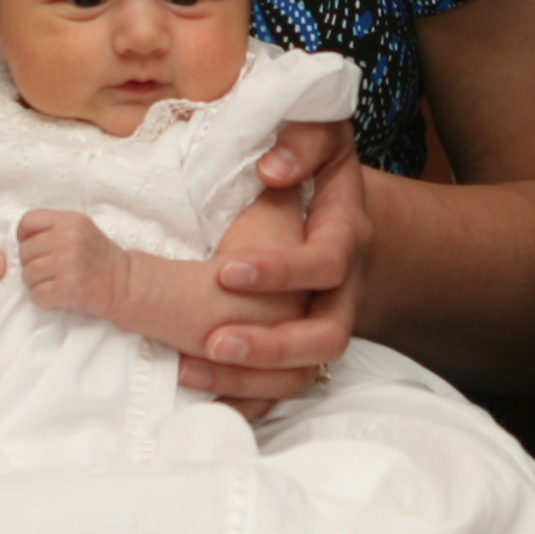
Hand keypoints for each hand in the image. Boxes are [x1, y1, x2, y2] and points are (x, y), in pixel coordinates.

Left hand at [16, 209, 131, 318]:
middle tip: (51, 270)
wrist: (124, 283)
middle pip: (25, 251)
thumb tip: (21, 241)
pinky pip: (36, 295)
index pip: (28, 221)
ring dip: (37, 283)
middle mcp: (68, 239)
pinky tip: (58, 294)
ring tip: (56, 282)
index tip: (36, 248)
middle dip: (32, 264)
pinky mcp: (67, 288)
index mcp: (70, 221)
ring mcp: (67, 263)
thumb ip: (54, 228)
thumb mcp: (80, 230)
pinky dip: (44, 299)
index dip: (25, 237)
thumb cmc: (98, 258)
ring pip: (27, 274)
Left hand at [179, 121, 371, 401]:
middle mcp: (341, 290)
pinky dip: (243, 400)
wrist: (336, 205)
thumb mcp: (319, 133)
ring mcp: (322, 323)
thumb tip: (274, 169)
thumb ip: (303, 139)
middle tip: (213, 340)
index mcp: (345, 236)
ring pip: (304, 375)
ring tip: (190, 370)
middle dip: (272, 346)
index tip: (226, 271)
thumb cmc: (315, 161)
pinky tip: (197, 397)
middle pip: (328, 336)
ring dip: (249, 379)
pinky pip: (280, 390)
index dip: (282, 273)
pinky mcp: (300, 348)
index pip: (326, 263)